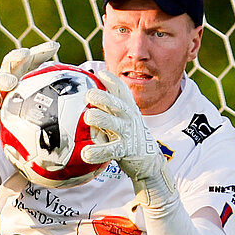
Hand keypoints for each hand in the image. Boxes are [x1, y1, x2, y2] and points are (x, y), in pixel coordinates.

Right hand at [0, 41, 58, 147]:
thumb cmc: (12, 127)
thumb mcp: (32, 121)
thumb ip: (49, 116)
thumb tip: (76, 121)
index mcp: (18, 81)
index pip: (30, 62)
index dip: (41, 53)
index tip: (55, 46)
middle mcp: (3, 84)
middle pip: (10, 64)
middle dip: (18, 57)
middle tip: (26, 54)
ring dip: (2, 81)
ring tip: (11, 83)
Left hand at [82, 70, 170, 187]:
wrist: (149, 161)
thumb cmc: (129, 137)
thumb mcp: (123, 119)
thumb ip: (109, 110)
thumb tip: (88, 97)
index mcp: (128, 109)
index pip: (122, 91)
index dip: (112, 80)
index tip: (100, 73)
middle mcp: (129, 118)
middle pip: (117, 104)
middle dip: (103, 97)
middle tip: (88, 94)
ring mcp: (128, 134)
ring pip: (114, 124)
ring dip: (101, 119)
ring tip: (88, 116)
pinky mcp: (126, 150)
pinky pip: (110, 150)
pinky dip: (97, 152)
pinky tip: (86, 153)